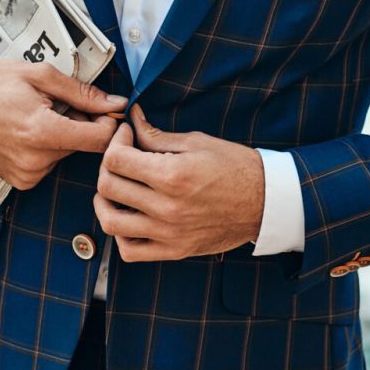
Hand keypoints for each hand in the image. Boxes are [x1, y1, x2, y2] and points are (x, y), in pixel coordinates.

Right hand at [0, 60, 125, 189]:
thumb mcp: (40, 76)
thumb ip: (82, 93)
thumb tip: (115, 103)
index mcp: (42, 132)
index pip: (101, 139)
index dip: (108, 122)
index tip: (103, 109)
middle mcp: (35, 160)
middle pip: (84, 147)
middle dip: (82, 125)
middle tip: (60, 105)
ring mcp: (26, 175)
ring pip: (67, 155)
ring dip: (63, 137)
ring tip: (38, 116)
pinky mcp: (20, 181)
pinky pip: (49, 164)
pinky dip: (46, 149)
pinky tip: (28, 132)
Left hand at [94, 105, 264, 261]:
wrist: (266, 201)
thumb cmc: (235, 167)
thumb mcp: (196, 142)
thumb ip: (156, 135)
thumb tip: (132, 118)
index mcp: (172, 175)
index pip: (116, 159)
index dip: (114, 141)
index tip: (125, 135)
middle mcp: (167, 207)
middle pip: (108, 187)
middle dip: (107, 165)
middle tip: (120, 156)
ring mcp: (169, 233)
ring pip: (110, 222)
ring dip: (104, 202)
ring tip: (115, 189)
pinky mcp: (174, 250)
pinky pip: (130, 251)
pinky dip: (120, 234)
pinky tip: (129, 216)